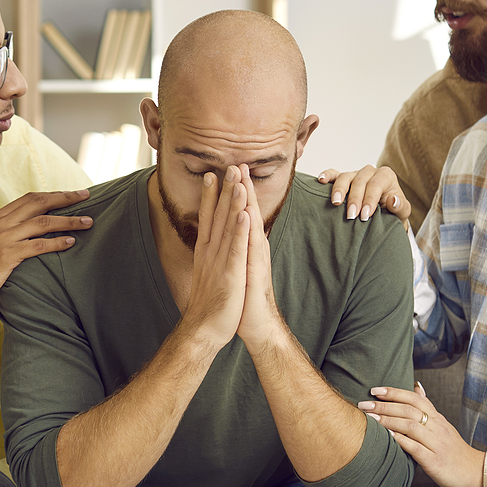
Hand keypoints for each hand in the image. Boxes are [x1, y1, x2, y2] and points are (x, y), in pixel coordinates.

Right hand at [0, 189, 92, 310]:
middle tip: (87, 196)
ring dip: (68, 221)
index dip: (54, 194)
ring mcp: (3, 238)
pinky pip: (38, 245)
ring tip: (87, 222)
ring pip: (43, 223)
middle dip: (65, 198)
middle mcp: (1, 223)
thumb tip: (35, 229)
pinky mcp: (7, 255)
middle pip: (39, 203)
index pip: (30, 198)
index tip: (73, 193)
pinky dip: (56, 243)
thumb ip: (11, 232)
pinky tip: (71, 243)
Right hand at [179, 168, 250, 350]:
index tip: (212, 174)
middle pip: (217, 215)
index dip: (211, 195)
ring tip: (238, 179)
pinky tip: (244, 214)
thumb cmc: (210, 303)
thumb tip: (208, 243)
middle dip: (224, 189)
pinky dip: (239, 231)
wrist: (205, 329)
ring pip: (228, 226)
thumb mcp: (208, 273)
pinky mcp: (231, 274)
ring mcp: (221, 261)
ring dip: (233, 202)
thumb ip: (209, 255)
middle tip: (229, 165)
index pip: (208, 218)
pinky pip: (236, 248)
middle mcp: (211, 252)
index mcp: (207, 251)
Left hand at [236, 165, 284, 352]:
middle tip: (238, 162)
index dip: (235, 192)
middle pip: (247, 212)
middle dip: (242, 188)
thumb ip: (236, 248)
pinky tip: (246, 214)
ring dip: (247, 201)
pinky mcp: (255, 271)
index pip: (240, 213)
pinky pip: (251, 247)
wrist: (256, 323)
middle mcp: (253, 247)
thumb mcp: (237, 266)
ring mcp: (255, 258)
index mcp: (245, 245)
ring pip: (251, 224)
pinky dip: (248, 229)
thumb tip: (232, 234)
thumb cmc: (244, 296)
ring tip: (243, 179)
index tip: (230, 169)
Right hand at [316, 165, 409, 225]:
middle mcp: (370, 172)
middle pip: (359, 181)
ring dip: (339, 190)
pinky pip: (334, 174)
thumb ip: (400, 206)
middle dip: (354, 199)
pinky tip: (321, 181)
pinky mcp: (343, 179)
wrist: (384, 216)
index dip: (369, 199)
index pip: (376, 184)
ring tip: (336, 203)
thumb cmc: (393, 213)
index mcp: (386, 176)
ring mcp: (355, 174)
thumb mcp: (402, 212)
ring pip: (345, 177)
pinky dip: (327, 176)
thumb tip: (392, 200)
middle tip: (351, 216)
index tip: (364, 216)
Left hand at [358, 383, 484, 486]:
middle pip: (409, 410)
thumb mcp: (443, 426)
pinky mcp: (435, 462)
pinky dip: (401, 441)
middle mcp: (438, 428)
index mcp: (438, 419)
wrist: (477, 474)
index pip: (415, 399)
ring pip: (411, 426)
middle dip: (384, 406)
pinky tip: (387, 437)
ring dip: (388, 421)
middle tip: (363, 404)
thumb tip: (416, 386)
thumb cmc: (455, 451)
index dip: (394, 392)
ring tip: (370, 418)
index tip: (375, 390)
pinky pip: (416, 448)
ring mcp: (437, 444)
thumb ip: (428, 408)